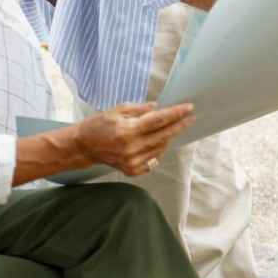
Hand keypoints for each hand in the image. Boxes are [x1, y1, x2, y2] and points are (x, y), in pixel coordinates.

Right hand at [74, 102, 194, 175]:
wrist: (86, 146)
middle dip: (179, 124)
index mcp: (128, 131)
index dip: (175, 113)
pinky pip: (153, 159)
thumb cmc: (101, 124)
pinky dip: (159, 148)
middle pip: (164, 135)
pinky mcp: (133, 171)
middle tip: (191, 116)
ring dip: (169, 136)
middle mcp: (132, 148)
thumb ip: (141, 109)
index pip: (159, 120)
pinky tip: (160, 140)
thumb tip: (159, 107)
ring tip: (175, 126)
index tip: (188, 107)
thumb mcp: (120, 110)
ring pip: (160, 148)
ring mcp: (133, 162)